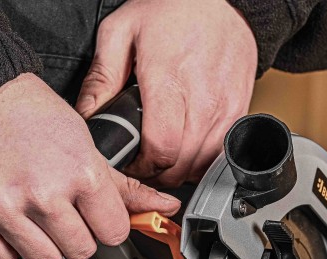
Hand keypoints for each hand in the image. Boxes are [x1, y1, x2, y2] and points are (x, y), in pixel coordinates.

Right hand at [0, 73, 180, 258]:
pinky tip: (10, 219)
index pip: (114, 234)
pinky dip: (10, 245)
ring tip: (34, 213)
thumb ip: (128, 188)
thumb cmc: (35, 120)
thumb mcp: (90, 148)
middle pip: (81, 251)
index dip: (106, 225)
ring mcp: (4, 209)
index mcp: (82, 174)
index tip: (95, 214)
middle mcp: (43, 194)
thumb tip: (165, 208)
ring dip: (45, 243)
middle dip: (76, 234)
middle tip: (61, 208)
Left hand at [75, 0, 256, 187]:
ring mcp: (224, 109)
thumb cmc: (171, 9)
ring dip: (179, 172)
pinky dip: (200, 161)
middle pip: (179, 166)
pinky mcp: (238, 111)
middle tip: (143, 166)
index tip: (132, 166)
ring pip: (200, 166)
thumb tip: (88, 117)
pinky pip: (219, 154)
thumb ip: (101, 79)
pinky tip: (186, 150)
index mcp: (169, 83)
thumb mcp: (121, 32)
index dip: (143, 169)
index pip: (160, 151)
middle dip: (157, 174)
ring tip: (163, 158)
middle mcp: (202, 101)